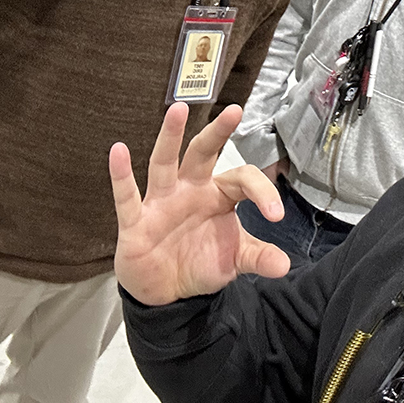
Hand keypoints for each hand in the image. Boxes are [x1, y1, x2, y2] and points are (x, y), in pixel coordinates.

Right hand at [110, 103, 290, 305]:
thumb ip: (258, 257)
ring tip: (178, 110)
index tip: (276, 215)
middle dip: (216, 133)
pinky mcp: (136, 221)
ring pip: (164, 163)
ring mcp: (161, 202)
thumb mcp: (235, 260)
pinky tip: (118, 151)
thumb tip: (285, 266)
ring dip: (170, 137)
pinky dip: (121, 175)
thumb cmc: (200, 262)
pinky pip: (127, 196)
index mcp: (217, 194)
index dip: (262, 191)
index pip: (242, 179)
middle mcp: (189, 189)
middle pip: (203, 154)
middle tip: (234, 111)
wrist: (168, 293)